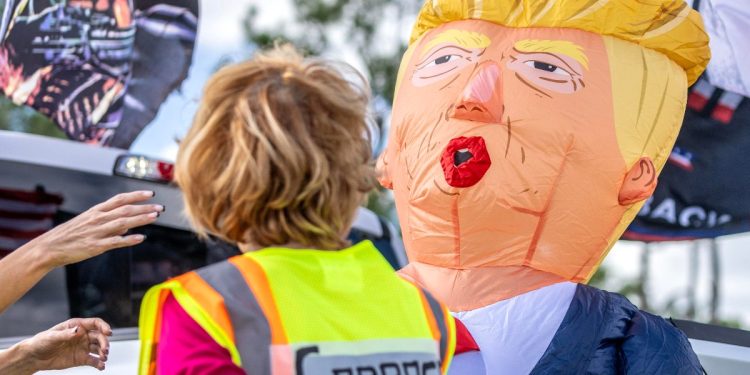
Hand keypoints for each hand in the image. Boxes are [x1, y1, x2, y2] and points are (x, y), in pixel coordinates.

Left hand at [19, 318, 111, 371]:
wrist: (35, 357)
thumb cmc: (41, 342)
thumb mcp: (52, 337)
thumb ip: (66, 334)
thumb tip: (78, 330)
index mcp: (77, 326)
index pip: (95, 323)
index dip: (104, 326)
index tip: (109, 332)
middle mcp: (83, 336)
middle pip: (99, 337)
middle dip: (104, 343)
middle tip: (105, 351)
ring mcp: (83, 347)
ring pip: (99, 349)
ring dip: (104, 353)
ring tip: (103, 358)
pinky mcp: (81, 359)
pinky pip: (93, 361)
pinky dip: (99, 364)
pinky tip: (101, 366)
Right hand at [29, 190, 163, 267]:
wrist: (50, 247)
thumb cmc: (70, 235)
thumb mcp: (88, 223)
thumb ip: (108, 223)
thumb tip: (127, 228)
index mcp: (96, 211)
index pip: (119, 199)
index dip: (136, 195)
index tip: (151, 194)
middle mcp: (98, 219)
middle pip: (125, 210)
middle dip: (144, 208)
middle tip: (160, 207)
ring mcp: (97, 232)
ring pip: (123, 223)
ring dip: (140, 219)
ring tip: (155, 217)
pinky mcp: (95, 246)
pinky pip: (115, 242)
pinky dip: (129, 240)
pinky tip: (141, 238)